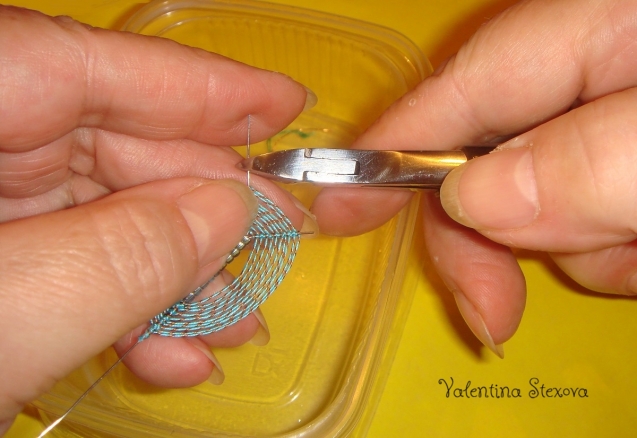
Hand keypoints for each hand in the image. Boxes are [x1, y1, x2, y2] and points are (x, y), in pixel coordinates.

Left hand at [0, 6, 312, 430]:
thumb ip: (117, 259)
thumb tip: (229, 212)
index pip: (82, 69)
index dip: (198, 85)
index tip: (285, 104)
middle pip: (106, 149)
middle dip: (203, 205)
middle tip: (280, 240)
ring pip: (98, 220)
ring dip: (177, 278)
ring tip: (237, 325)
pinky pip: (69, 270)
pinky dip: (128, 314)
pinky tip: (174, 353)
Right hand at [313, 0, 636, 356]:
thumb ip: (585, 161)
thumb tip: (477, 199)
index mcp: (591, 27)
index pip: (455, 91)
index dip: (388, 152)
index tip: (337, 207)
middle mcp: (587, 70)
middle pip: (482, 156)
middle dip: (485, 235)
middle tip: (495, 310)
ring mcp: (604, 121)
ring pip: (536, 201)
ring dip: (572, 245)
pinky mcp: (619, 160)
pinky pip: (584, 215)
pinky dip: (606, 244)